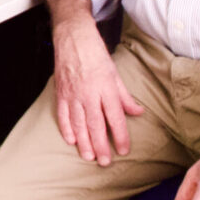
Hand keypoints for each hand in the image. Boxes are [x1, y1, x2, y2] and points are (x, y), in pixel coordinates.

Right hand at [44, 0, 143, 165]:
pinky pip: (63, 115)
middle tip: (105, 162)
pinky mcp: (61, 93)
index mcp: (106, 88)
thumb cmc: (95, 53)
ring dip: (84, 142)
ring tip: (89, 156)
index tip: (123, 150)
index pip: (115, 118)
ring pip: (78, 124)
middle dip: (101, 146)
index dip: (120, 136)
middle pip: (96, 125)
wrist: (73, 37)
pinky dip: (66, 129)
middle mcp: (89, 93)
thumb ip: (125, 95)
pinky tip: (71, 140)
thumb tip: (138, 112)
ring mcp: (73, 94)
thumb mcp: (115, 72)